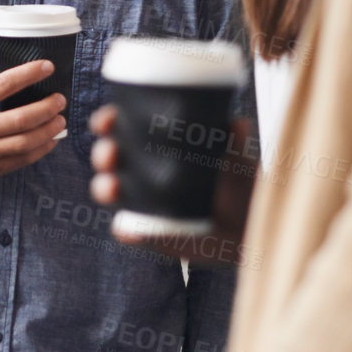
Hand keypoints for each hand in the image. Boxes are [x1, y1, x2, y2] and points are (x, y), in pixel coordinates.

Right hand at [0, 60, 66, 183]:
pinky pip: (23, 159)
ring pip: (26, 141)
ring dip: (49, 129)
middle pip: (22, 117)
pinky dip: (41, 149)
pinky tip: (50, 139)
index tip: (47, 67)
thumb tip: (14, 74)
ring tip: (60, 119)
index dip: (30, 74)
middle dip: (47, 106)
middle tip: (60, 99)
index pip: (5, 84)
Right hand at [87, 106, 257, 267]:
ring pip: (109, 190)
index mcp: (155, 145)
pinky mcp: (145, 231)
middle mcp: (141, 170)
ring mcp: (141, 202)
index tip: (108, 120)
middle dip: (103, 153)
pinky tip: (128, 229)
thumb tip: (238, 123)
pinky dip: (123, 230)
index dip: (108, 122)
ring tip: (113, 188)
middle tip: (110, 154)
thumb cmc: (238, 185)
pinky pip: (126, 231)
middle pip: (109, 157)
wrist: (248, 227)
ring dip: (104, 187)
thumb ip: (235, 144)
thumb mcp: (238, 162)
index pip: (122, 127)